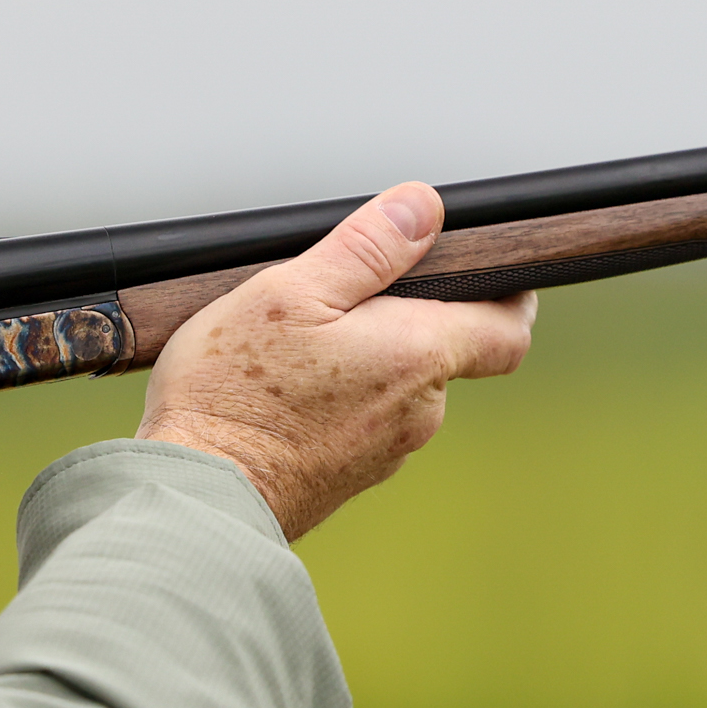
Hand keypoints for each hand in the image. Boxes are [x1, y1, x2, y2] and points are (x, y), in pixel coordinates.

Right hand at [137, 182, 535, 540]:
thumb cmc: (233, 394)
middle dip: (401, 321)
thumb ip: (365, 248)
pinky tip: (282, 395)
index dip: (509, 294)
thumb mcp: (289, 292)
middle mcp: (418, 412)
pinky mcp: (348, 478)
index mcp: (418, 356)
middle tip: (335, 302)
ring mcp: (385, 453)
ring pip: (396, 389)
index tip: (489, 273)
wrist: (197, 498)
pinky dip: (335, 403)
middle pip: (441, 352)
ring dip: (362, 364)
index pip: (508, 328)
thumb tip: (423, 209)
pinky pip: (360, 424)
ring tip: (292, 353)